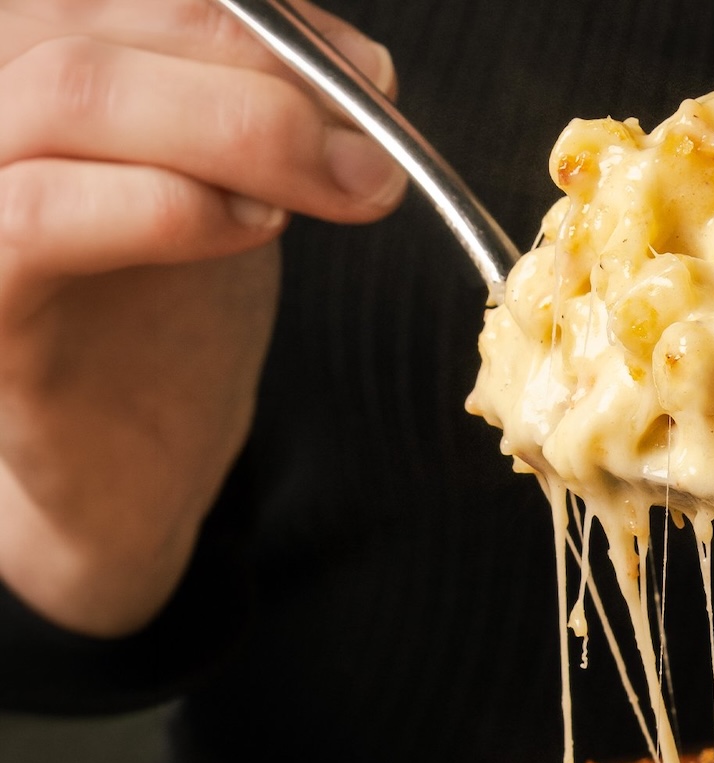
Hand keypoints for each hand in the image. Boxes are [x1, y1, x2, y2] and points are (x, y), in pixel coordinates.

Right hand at [0, 0, 406, 636]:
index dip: (265, 23)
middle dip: (266, 78)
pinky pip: (38, 214)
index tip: (374, 80)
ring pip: (67, 94)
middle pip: (92, 29)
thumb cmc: (168, 320)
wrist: (126, 465)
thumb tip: (358, 72)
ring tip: (338, 190)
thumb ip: (259, 114)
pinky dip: (166, 204)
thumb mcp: (226, 186)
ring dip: (236, 128)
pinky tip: (252, 227)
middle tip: (376, 155)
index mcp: (34, 70)